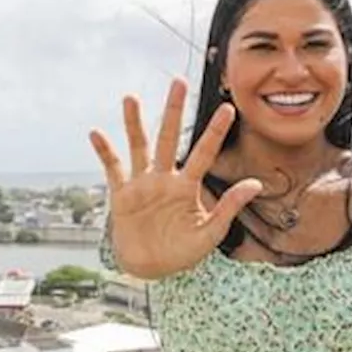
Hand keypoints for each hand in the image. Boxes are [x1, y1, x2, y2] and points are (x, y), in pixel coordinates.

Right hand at [89, 80, 263, 279]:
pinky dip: (104, 152)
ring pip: (139, 146)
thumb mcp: (210, 233)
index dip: (215, 131)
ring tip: (131, 97)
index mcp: (188, 187)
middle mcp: (164, 178)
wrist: (151, 268)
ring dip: (135, 123)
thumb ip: (229, 207)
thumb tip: (255, 184)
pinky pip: (113, 169)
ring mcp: (142, 184)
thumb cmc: (182, 252)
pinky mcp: (122, 194)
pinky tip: (96, 134)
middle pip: (169, 138)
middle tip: (178, 83)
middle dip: (173, 111)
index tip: (228, 108)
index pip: (204, 153)